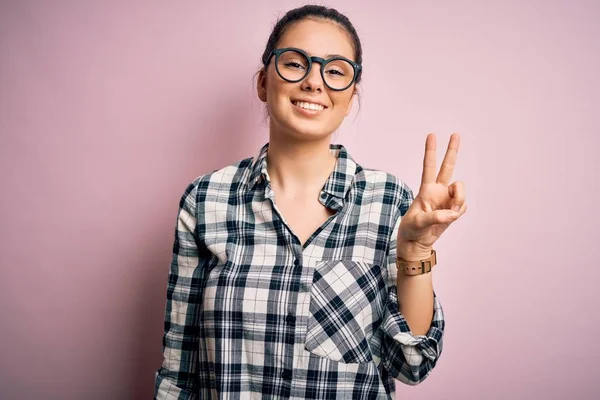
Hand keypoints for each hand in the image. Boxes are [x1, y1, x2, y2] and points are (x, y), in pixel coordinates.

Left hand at [397, 133, 466, 258]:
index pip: (429, 167)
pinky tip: (450, 218)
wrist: (418, 242)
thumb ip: (435, 217)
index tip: (431, 135)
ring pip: (461, 190)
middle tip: (456, 134)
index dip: (431, 151)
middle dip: (452, 151)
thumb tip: (452, 213)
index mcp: (426, 190)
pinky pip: (463, 206)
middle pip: (447, 167)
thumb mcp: (418, 223)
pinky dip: (459, 212)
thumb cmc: (412, 230)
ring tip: (450, 212)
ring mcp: (447, 198)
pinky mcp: (454, 208)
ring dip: (459, 199)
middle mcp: (438, 191)